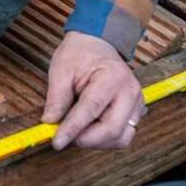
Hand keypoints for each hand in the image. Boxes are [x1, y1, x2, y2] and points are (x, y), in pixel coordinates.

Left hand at [42, 31, 144, 150]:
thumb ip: (57, 98)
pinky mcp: (135, 112)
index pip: (91, 109)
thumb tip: (50, 122)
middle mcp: (129, 92)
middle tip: (64, 138)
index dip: (73, 129)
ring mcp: (136, 103)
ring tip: (76, 132)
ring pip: (120, 138)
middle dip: (86, 140)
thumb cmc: (80, 54)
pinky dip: (104, 140)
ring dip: (95, 143)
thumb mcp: (61, 69)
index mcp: (112, 76)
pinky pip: (123, 136)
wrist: (97, 43)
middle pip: (112, 129)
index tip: (57, 141)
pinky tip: (88, 131)